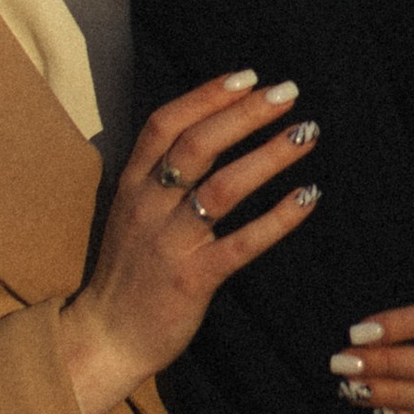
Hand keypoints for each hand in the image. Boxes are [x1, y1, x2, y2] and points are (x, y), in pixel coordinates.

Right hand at [59, 69, 324, 413]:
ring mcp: (169, 243)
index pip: (165, 123)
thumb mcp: (131, 211)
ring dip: (269, 155)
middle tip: (288, 94)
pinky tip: (308, 197)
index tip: (248, 77)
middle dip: (246, 114)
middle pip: (198, 145)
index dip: (207, 95)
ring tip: (306, 134)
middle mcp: (147, 206)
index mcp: (131, 184)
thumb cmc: (128, 270)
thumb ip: (160, 175)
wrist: (105, 336)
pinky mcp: (192, 279)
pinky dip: (278, 218)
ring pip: (223, 187)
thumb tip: (211, 129)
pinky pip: (242, 242)